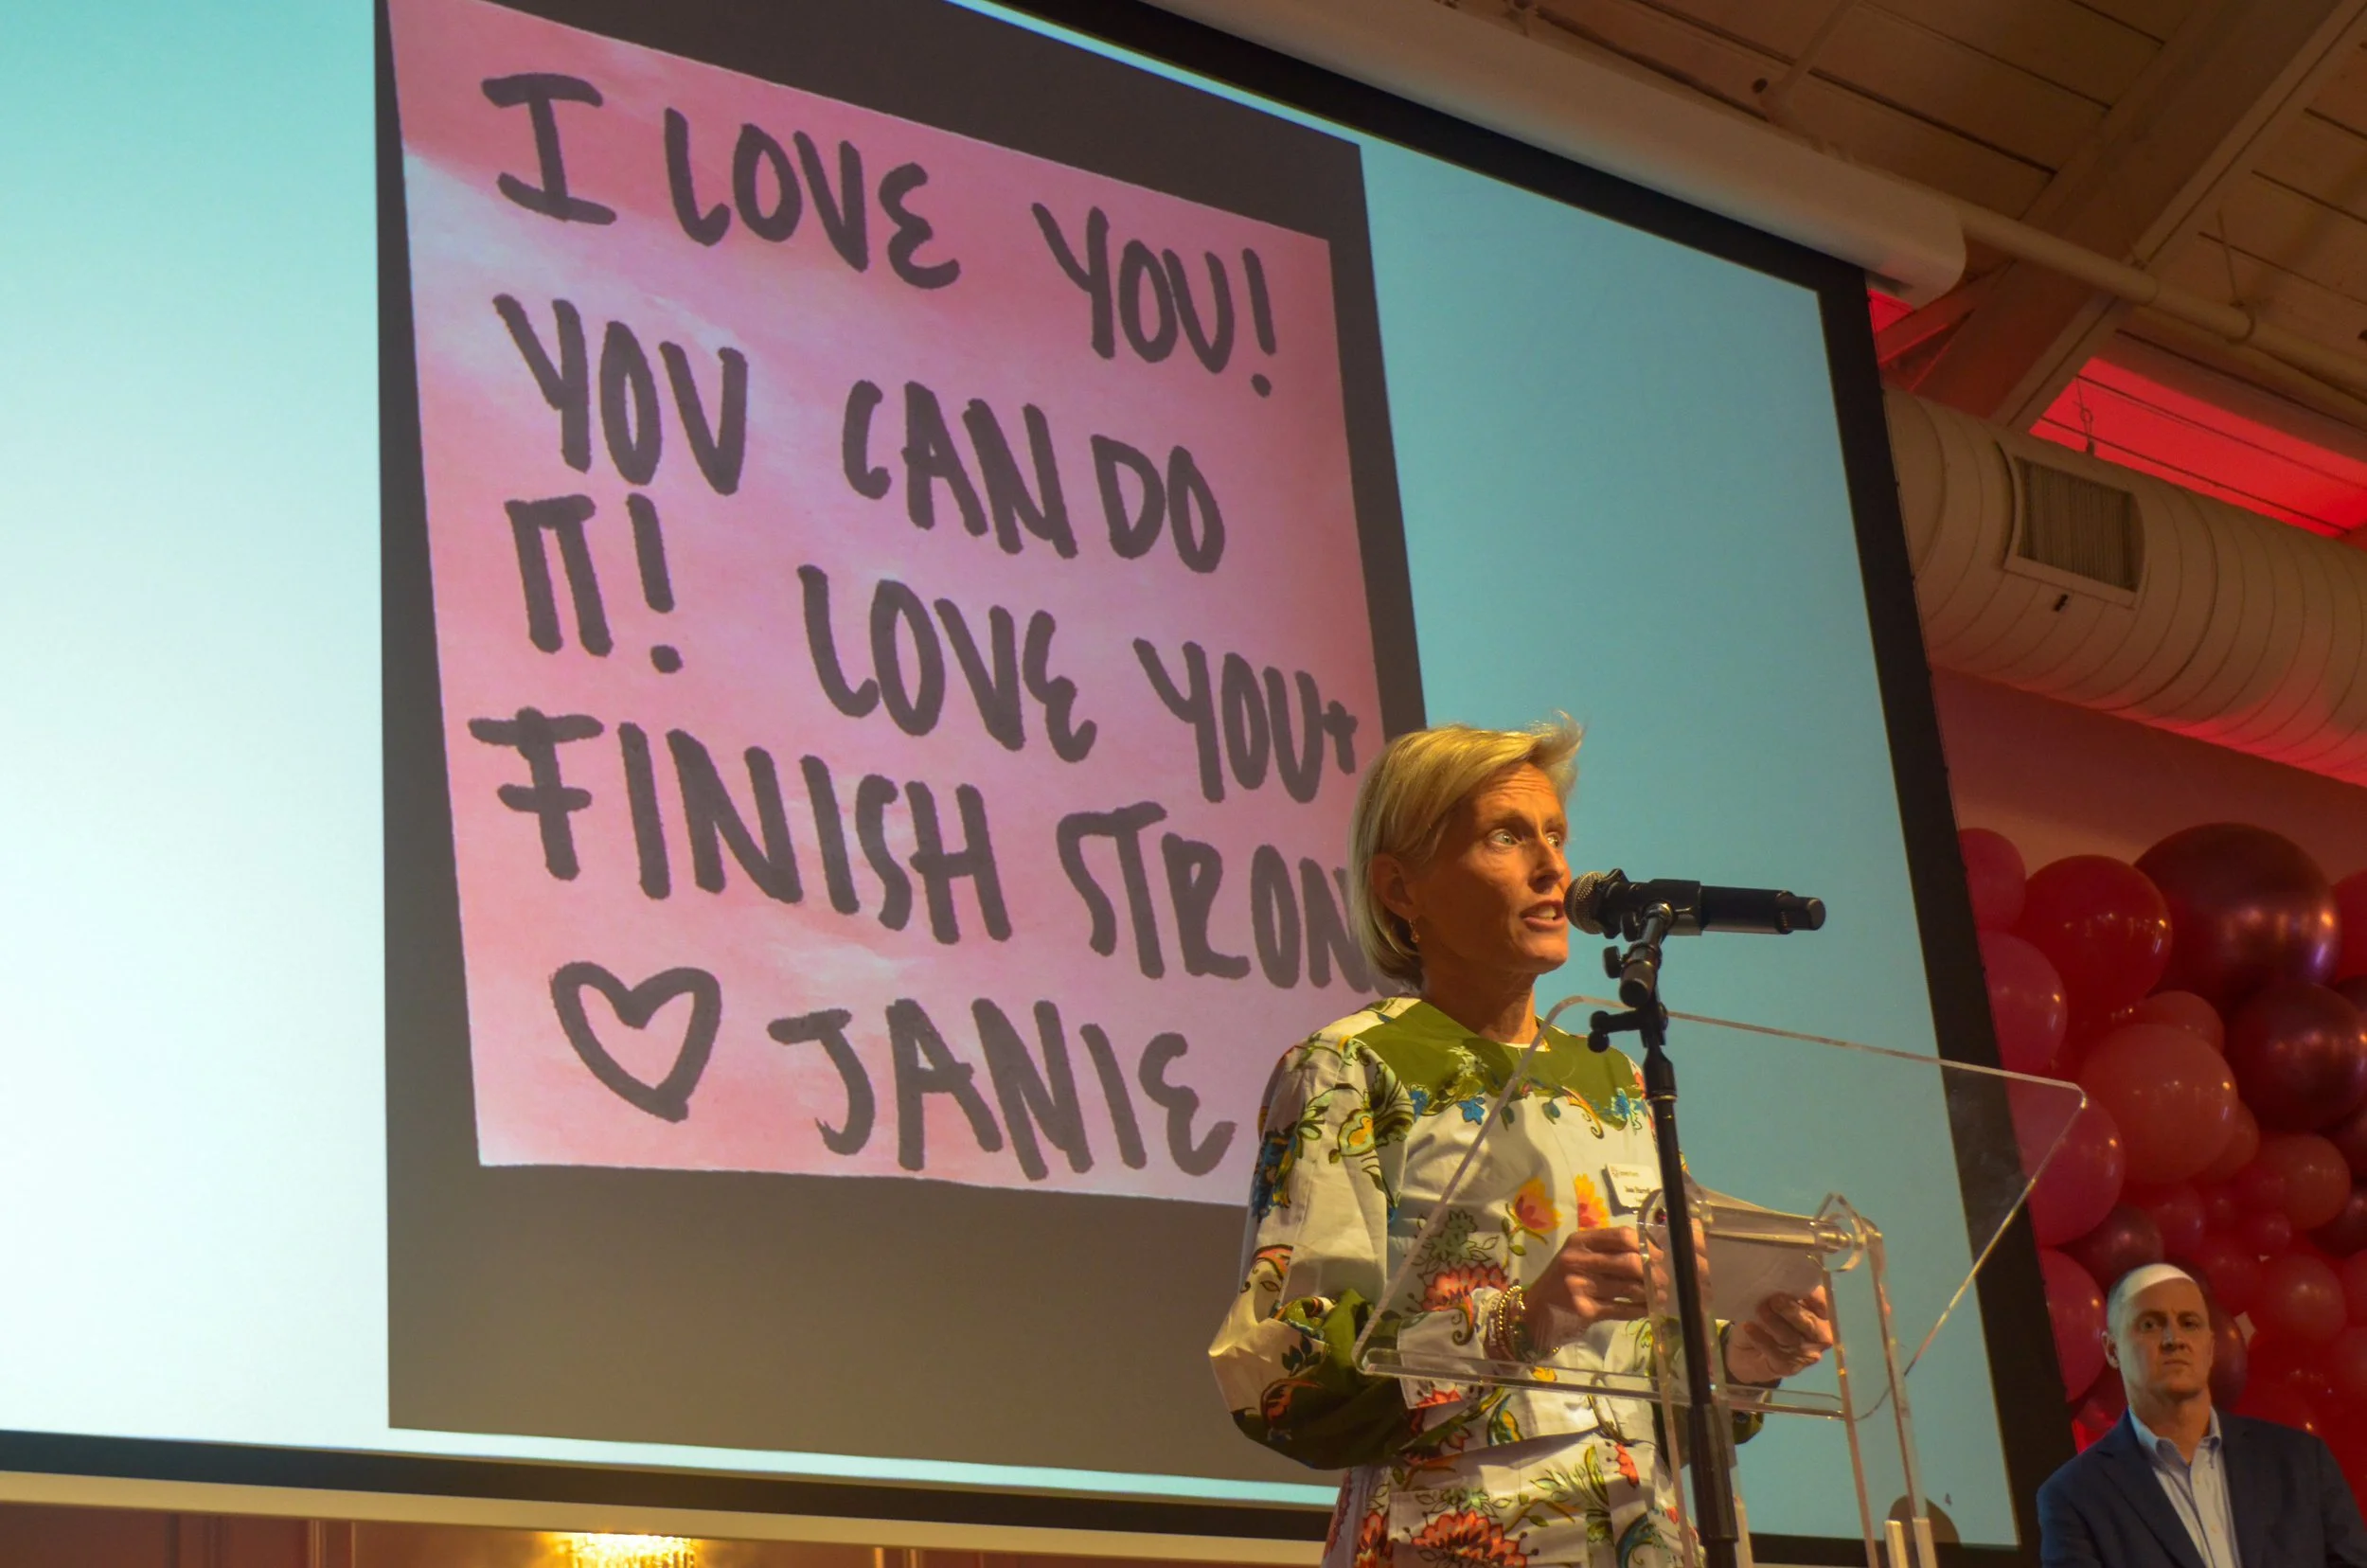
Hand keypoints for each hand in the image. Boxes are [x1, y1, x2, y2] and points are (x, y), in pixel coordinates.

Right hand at [1521, 1225, 1653, 1347]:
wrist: (1534, 1311)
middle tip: (1663, 1280)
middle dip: (1653, 1273)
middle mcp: (1578, 1260)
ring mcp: (1579, 1286)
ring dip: (1650, 1293)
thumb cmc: (1563, 1280)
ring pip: (1628, 1288)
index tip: (1659, 1256)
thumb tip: (1652, 1254)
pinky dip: (1639, 1309)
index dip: (1646, 1246)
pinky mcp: (1584, 1310)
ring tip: (1660, 1295)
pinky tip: (1647, 1309)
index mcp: (1580, 1241)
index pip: (1622, 1235)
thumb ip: (1607, 1251)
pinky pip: (1621, 1309)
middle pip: (1629, 1262)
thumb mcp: (1579, 1257)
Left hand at [1722, 1286, 1833, 1384]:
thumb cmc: (1766, 1319)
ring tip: (1760, 1310)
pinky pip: (1776, 1353)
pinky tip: (1749, 1327)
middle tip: (1775, 1299)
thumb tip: (1779, 1280)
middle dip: (1793, 1311)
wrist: (1747, 1351)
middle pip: (1811, 1324)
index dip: (1812, 1296)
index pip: (1823, 1304)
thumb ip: (1782, 1293)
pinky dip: (1761, 1339)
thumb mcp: (1773, 1302)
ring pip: (1792, 1338)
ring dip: (1775, 1323)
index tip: (1796, 1287)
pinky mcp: (1788, 1367)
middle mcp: (1819, 1336)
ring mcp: (1805, 1354)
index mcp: (1819, 1315)